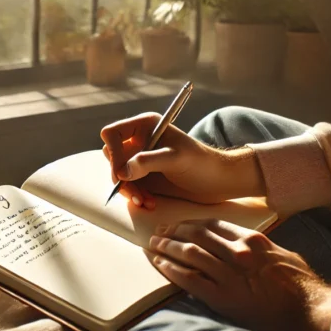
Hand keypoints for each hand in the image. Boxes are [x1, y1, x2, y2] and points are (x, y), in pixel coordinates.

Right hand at [100, 113, 265, 208]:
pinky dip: (136, 197)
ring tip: (146, 202)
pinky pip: (129, 187)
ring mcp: (141, 160)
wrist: (219, 181)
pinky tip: (150, 203)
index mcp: (145, 126)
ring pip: (119, 175)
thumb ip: (148, 161)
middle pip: (112, 157)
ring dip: (129, 191)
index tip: (123, 172)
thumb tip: (122, 171)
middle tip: (135, 192)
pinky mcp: (145, 177)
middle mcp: (140, 141)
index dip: (114, 153)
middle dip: (121, 177)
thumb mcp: (176, 158)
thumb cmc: (202, 163)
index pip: (112, 134)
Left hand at [147, 219, 330, 330]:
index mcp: (251, 239)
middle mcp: (237, 252)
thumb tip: (246, 242)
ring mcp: (229, 274)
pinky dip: (171, 270)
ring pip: (188, 253)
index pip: (212, 224)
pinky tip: (160, 265)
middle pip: (195, 235)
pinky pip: (189, 279)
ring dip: (166, 248)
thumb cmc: (302, 284)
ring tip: (153, 247)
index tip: (177, 224)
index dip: (190, 223)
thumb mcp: (282, 253)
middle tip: (159, 233)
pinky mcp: (223, 297)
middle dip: (173, 232)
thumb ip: (259, 246)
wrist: (311, 310)